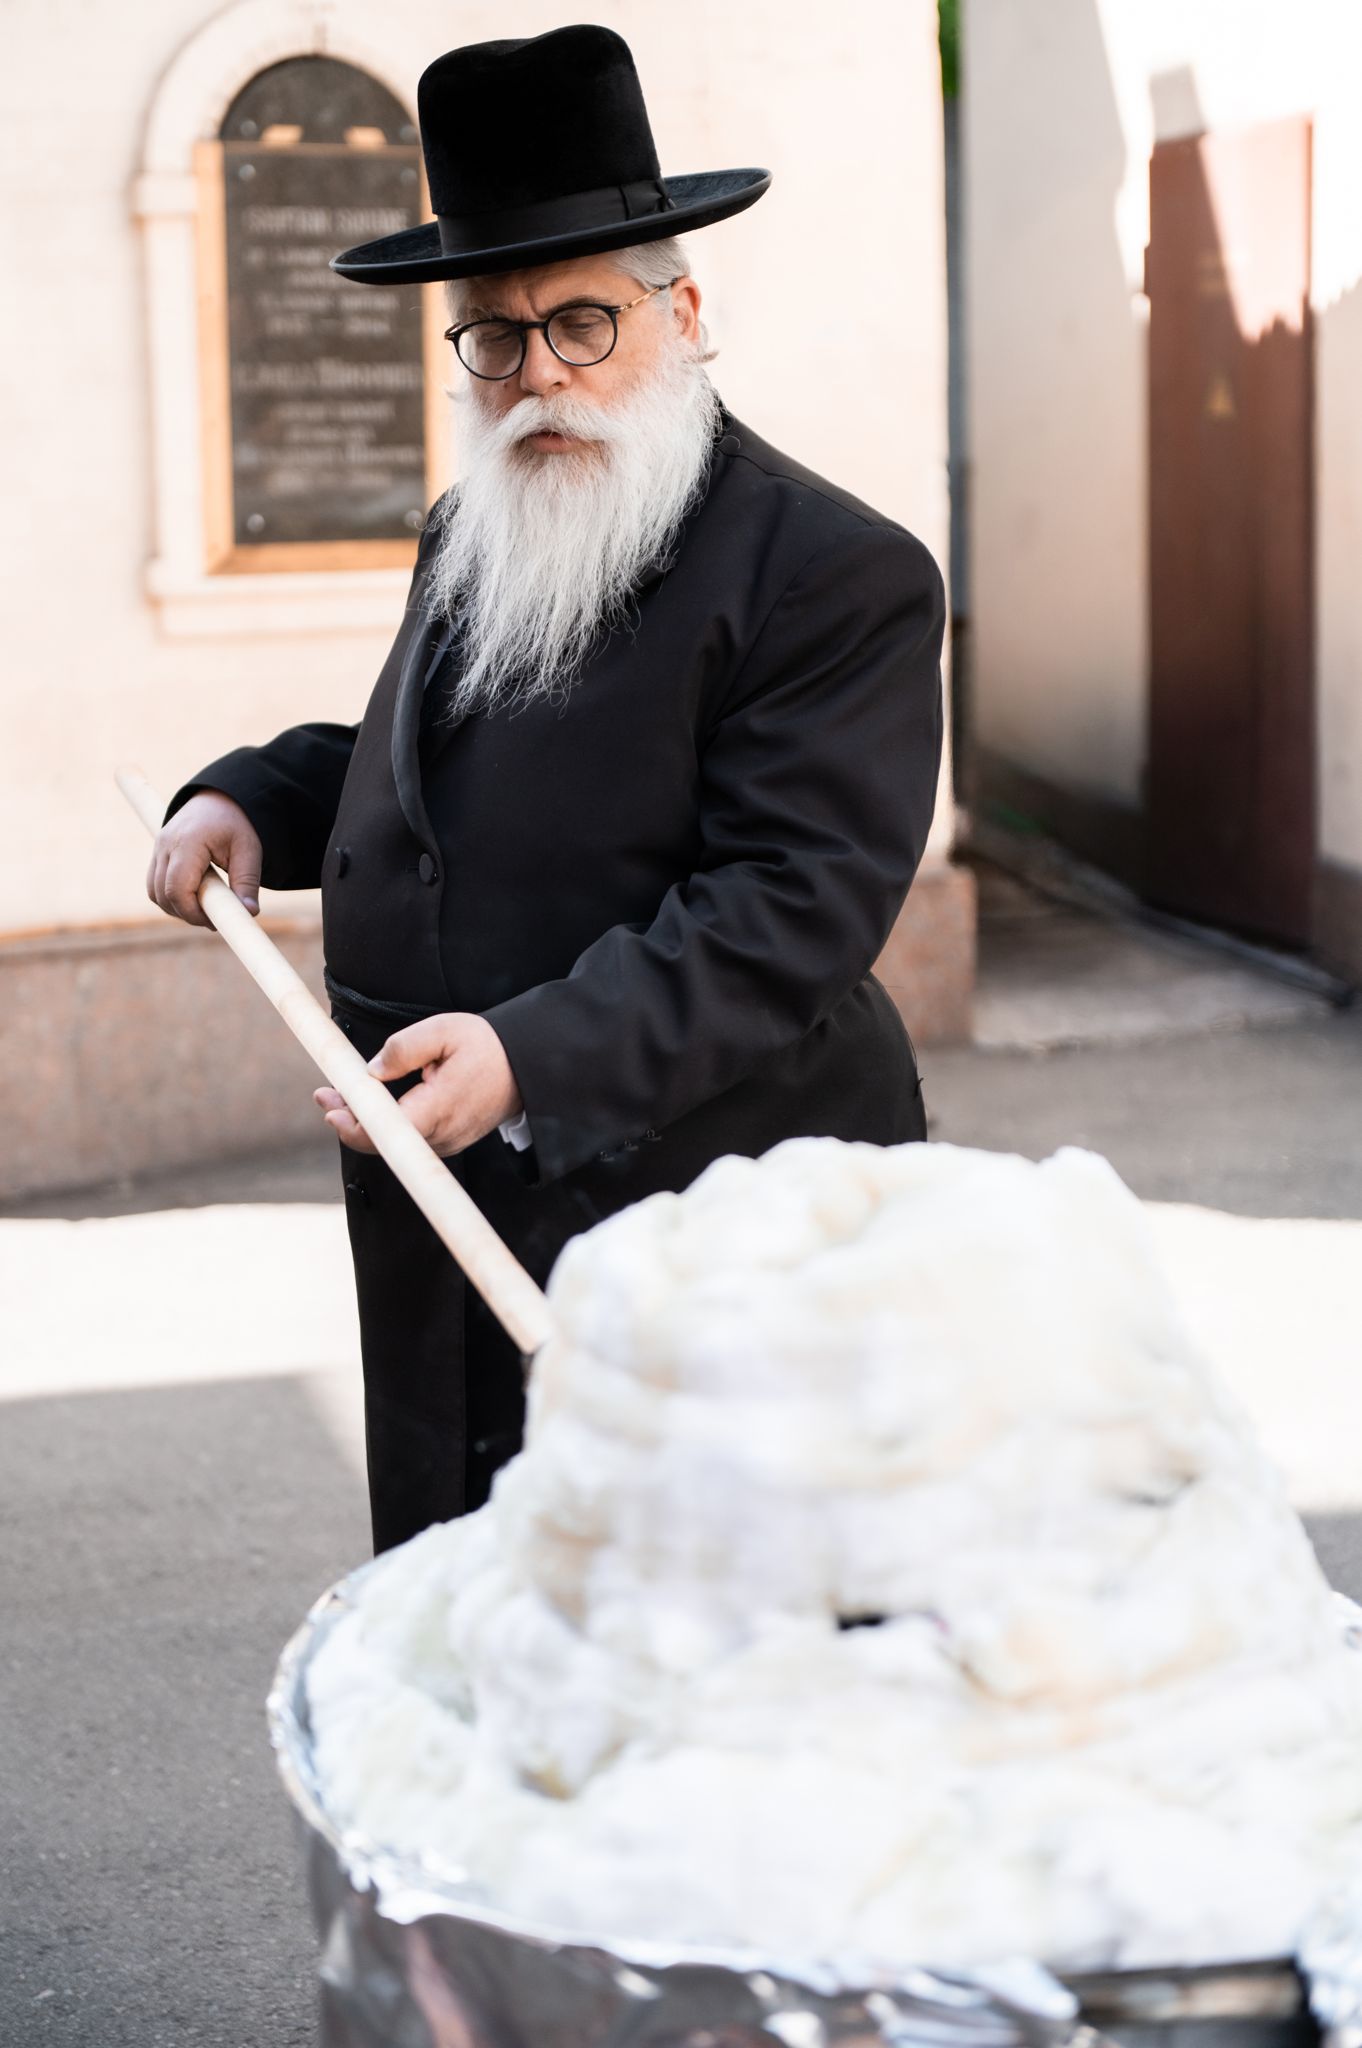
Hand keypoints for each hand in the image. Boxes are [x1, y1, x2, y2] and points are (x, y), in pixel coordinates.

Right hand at [147, 791, 262, 927]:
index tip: (214, 922)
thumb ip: (247, 882)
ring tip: (206, 908)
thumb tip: (249, 913)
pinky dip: (171, 898)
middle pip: (162, 895)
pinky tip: (195, 898)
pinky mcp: (157, 854)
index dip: (192, 913)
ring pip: (155, 893)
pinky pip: (155, 885)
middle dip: (186, 913)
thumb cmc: (236, 823)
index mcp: (188, 842)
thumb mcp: (249, 850)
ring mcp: (158, 848)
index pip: (176, 888)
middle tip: (214, 919)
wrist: (220, 798)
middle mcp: (166, 844)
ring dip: (177, 907)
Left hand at [315, 1013, 522, 1157]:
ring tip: (341, 1095)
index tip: (331, 1108)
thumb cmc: (487, 1047)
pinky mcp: (448, 1142)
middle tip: (325, 1094)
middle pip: (383, 1141)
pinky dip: (387, 1125)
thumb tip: (372, 1070)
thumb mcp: (445, 1030)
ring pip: (395, 1142)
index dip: (354, 1127)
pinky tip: (373, 1105)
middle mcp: (442, 1135)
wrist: (525, 1067)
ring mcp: (446, 1143)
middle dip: (350, 1118)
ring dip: (367, 1121)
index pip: (387, 1132)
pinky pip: (410, 1140)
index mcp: (439, 1108)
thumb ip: (404, 1047)